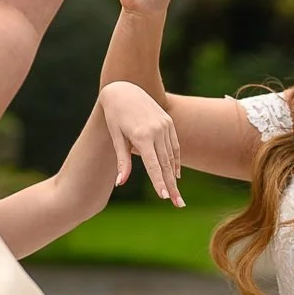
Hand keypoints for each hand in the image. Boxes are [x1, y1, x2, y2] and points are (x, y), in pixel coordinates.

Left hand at [100, 81, 182, 203]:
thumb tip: (121, 183)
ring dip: (174, 177)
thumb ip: (122, 161)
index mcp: (142, 136)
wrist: (124, 89)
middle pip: (166, 165)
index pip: (153, 165)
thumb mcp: (117, 138)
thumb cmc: (115, 116)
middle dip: (172, 187)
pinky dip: (175, 161)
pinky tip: (175, 175)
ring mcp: (165, 126)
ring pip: (171, 157)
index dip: (159, 182)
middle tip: (178, 204)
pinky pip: (174, 146)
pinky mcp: (168, 122)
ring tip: (177, 196)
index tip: (165, 198)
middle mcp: (157, 131)